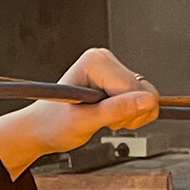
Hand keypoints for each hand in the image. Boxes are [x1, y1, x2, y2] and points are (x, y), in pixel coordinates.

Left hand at [0, 48, 160, 178]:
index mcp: (96, 62)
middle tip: (102, 119)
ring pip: (147, 97)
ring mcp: (114, 70)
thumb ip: (117, 110)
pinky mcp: (119, 81)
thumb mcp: (84, 121)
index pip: (134, 89)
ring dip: (129, 116)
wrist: (42, 128)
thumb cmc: (53, 123)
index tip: (104, 119)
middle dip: (128, 114)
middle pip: (144, 92)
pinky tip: (110, 115)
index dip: (124, 112)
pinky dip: (131, 115)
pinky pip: (144, 100)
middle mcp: (106, 60)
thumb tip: (148, 101)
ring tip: (103, 118)